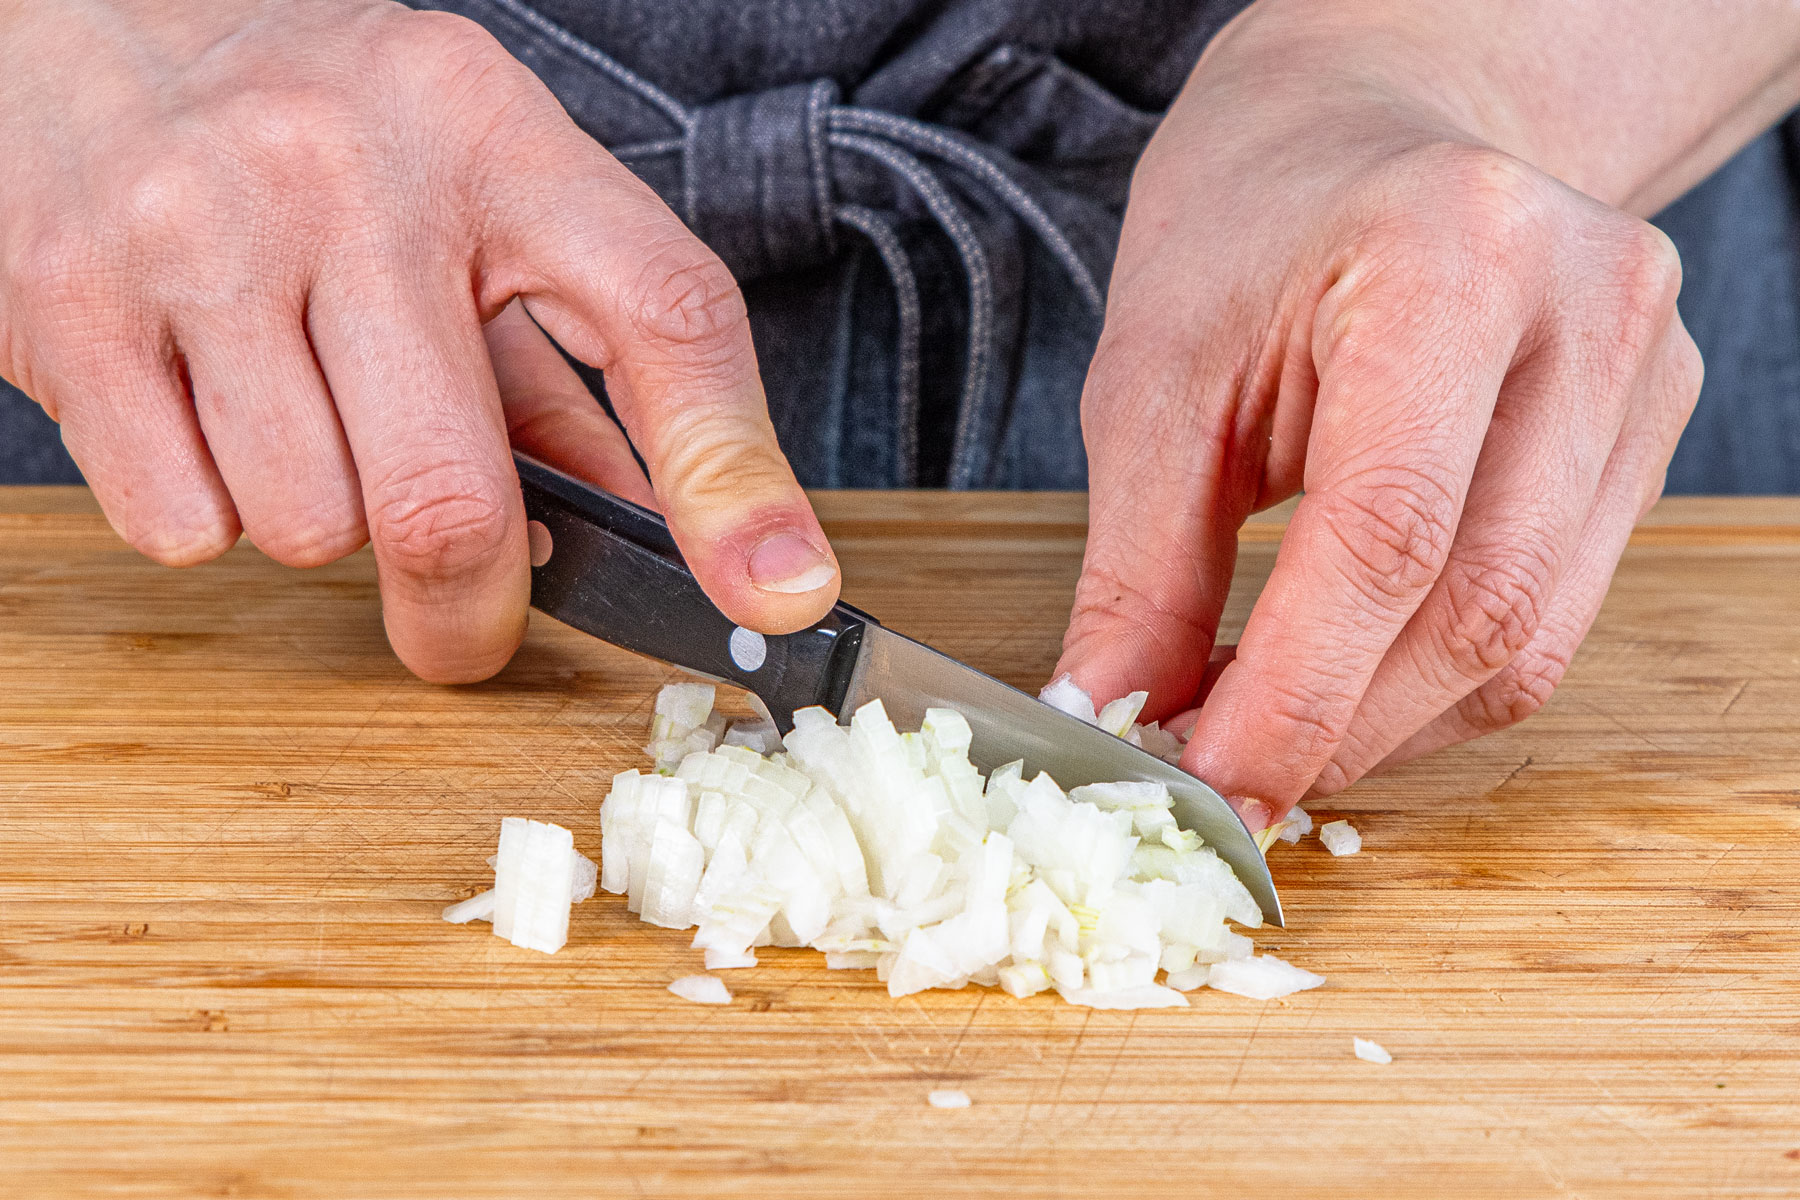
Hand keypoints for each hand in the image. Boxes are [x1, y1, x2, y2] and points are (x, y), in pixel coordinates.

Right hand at [0, 0, 838, 682]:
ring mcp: (201, 235)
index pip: (663, 316)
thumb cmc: (327, 131)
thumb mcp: (481, 193)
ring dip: (328, 527)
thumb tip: (660, 536)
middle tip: (461, 615)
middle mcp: (351, 173)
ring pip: (313, 530)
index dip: (734, 479)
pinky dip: (213, 514)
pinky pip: (186, 526)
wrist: (84, 24)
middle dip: (468, 609)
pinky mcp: (71, 305)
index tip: (781, 592)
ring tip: (306, 423)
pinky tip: (213, 415)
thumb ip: (572, 370)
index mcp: (497, 137)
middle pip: (451, 501)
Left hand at [1055, 4, 1703, 827]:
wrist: (1362, 132)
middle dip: (1334, 730)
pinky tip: (1345, 678)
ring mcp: (1642, 374)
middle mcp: (1587, 313)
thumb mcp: (1154, 381)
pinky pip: (1546, 621)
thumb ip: (1142, 569)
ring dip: (1382, 725)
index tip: (1207, 791)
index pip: (1389, 537)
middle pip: (1477, 610)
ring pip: (1526, 642)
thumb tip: (1112, 723)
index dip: (1294, 697)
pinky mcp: (1649, 432)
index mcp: (1453, 260)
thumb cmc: (1246, 228)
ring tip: (1267, 726)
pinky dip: (1432, 686)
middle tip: (1220, 779)